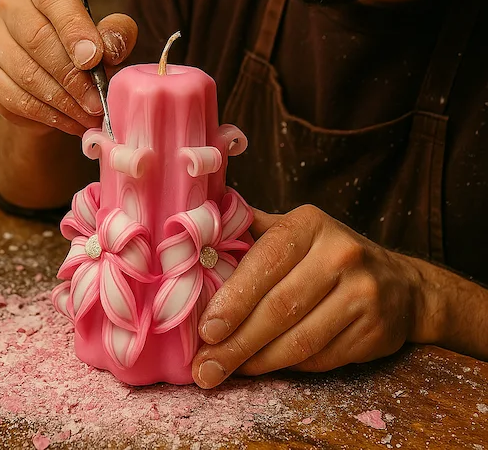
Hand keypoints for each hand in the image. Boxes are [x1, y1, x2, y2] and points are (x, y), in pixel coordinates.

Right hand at [0, 0, 136, 136]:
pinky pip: (16, 99)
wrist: (55, 73)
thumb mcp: (108, 32)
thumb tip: (109, 48)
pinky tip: (71, 122)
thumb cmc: (86, 44)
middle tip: (97, 101)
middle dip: (72, 76)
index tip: (94, 58)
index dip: (73, 27)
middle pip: (37, 39)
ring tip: (89, 116)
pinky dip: (48, 116)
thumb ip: (115, 33)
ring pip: (26, 74)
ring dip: (63, 101)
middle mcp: (11, 7)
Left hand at [192, 204, 426, 387]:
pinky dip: (286, 367)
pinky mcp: (374, 331)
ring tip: (227, 371)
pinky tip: (264, 367)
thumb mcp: (295, 230)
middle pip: (280, 307)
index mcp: (311, 224)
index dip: (234, 298)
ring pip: (299, 340)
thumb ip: (252, 231)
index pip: (266, 261)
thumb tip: (196, 230)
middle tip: (205, 364)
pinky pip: (319, 358)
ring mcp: (362, 294)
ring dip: (257, 361)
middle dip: (237, 341)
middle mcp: (341, 254)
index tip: (206, 328)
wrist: (400, 284)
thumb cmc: (327, 254)